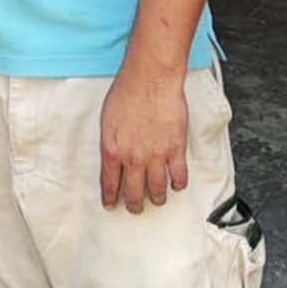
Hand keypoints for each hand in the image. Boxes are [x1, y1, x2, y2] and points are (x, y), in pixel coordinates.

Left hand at [99, 62, 188, 213]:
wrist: (150, 79)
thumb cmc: (127, 92)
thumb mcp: (107, 120)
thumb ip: (111, 143)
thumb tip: (113, 157)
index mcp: (112, 150)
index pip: (110, 185)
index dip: (111, 199)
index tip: (112, 205)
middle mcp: (133, 158)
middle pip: (134, 194)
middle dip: (134, 205)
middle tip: (136, 208)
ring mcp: (156, 156)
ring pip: (158, 191)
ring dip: (157, 199)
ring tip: (157, 199)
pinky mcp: (176, 149)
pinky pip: (179, 177)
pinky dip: (178, 184)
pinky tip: (176, 184)